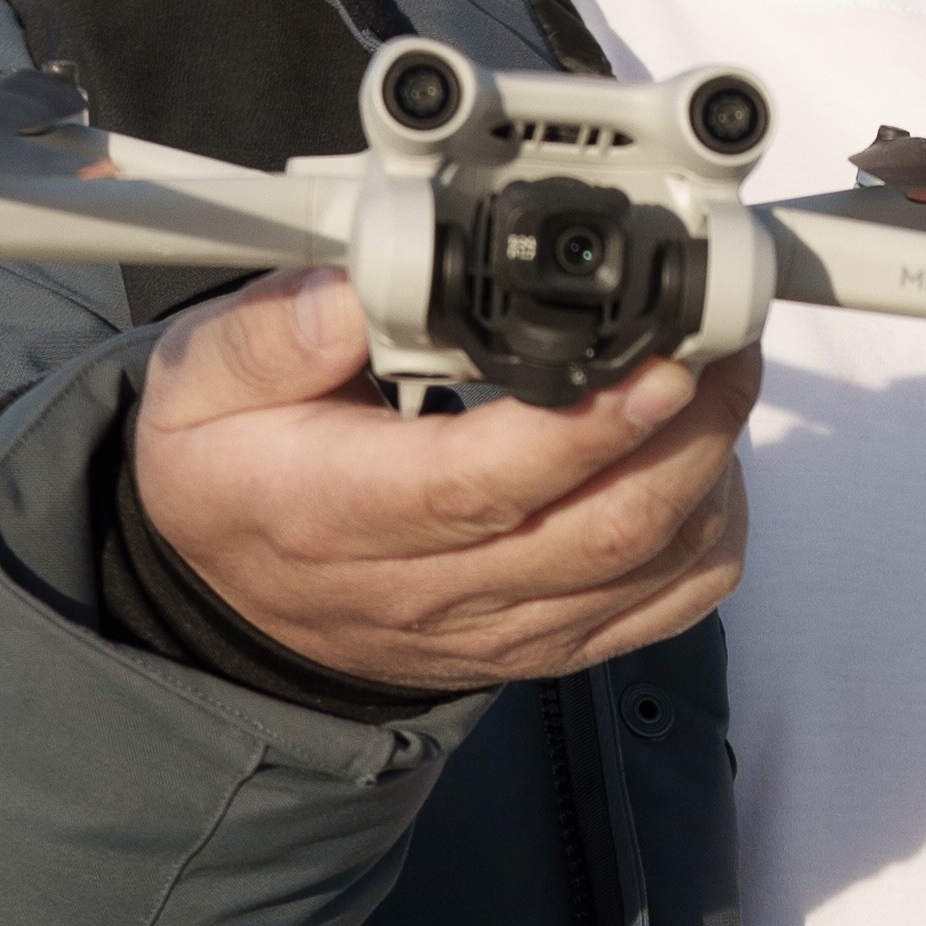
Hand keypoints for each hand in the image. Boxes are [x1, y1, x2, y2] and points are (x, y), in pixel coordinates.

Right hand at [132, 264, 755, 687]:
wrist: (231, 597)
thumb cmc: (232, 472)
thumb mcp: (201, 384)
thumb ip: (273, 328)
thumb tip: (358, 285)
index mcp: (339, 513)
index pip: (481, 486)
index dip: (584, 429)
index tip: (658, 363)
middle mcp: (431, 587)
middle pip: (602, 531)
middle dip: (694, 426)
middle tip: (725, 331)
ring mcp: (502, 623)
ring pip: (653, 567)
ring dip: (713, 466)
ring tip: (722, 368)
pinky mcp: (548, 639)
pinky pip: (668, 605)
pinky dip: (711, 529)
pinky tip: (702, 454)